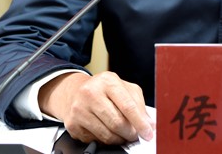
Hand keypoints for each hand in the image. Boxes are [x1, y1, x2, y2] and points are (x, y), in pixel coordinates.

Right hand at [39, 71, 153, 144]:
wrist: (75, 92)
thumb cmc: (103, 90)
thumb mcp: (123, 88)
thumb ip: (138, 103)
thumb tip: (149, 124)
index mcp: (107, 81)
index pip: (127, 105)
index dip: (140, 122)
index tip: (148, 133)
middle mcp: (91, 93)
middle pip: (117, 123)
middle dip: (130, 133)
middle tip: (134, 135)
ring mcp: (80, 109)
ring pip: (107, 135)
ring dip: (119, 139)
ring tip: (122, 134)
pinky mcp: (73, 124)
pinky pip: (95, 140)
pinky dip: (106, 140)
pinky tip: (107, 132)